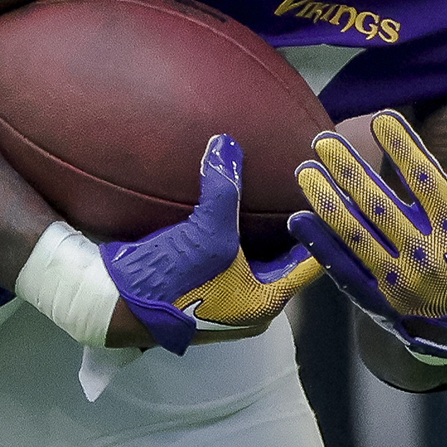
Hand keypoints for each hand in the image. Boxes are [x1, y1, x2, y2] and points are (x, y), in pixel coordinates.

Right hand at [105, 137, 326, 352]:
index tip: (332, 193)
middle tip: (306, 182)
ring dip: (264, 224)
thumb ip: (223, 188)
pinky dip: (239, 230)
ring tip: (276, 185)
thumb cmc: (171, 280)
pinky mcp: (206, 284)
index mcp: (268, 301)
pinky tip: (238, 201)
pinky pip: (235, 253)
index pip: (312, 261)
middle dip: (293, 221)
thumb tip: (227, 143)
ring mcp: (229, 296)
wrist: (113, 303)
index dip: (322, 226)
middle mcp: (254, 303)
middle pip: (287, 256)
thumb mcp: (206, 232)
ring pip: (260, 254)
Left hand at [295, 108, 446, 365]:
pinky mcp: (375, 299)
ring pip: (357, 236)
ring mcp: (398, 280)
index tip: (381, 118)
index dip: (404, 150)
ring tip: (305, 171)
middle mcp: (427, 255)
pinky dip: (320, 245)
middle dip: (351, 171)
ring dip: (328, 202)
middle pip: (382, 206)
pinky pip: (343, 270)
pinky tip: (298, 219)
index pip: (427, 183)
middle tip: (323, 141)